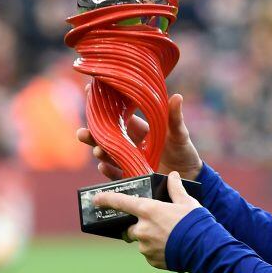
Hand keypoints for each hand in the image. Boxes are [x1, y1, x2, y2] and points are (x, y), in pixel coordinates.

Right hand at [77, 93, 202, 180]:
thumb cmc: (183, 150)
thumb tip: (177, 96)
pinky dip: (109, 171)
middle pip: (107, 138)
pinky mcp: (132, 176)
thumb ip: (175, 117)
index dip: (104, 108)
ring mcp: (129, 161)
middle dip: (93, 135)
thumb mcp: (179, 133)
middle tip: (82, 133)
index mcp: (139, 130)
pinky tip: (103, 167)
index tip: (90, 96)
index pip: (118, 117)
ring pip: (109, 155)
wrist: (190, 175)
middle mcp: (130, 144)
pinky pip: (117, 174)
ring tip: (97, 150)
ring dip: (100, 152)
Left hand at [93, 171, 200, 268]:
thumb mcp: (187, 201)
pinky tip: (171, 245)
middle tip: (157, 223)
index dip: (107, 199)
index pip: (122, 203)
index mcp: (149, 210)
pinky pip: (150, 253)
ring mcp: (145, 246)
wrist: (203, 247)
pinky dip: (157, 249)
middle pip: (131, 226)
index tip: (95, 199)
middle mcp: (143, 229)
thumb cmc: (195, 221)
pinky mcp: (151, 260)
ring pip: (142, 240)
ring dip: (150, 237)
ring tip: (170, 235)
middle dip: (139, 225)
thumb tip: (172, 175)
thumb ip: (176, 188)